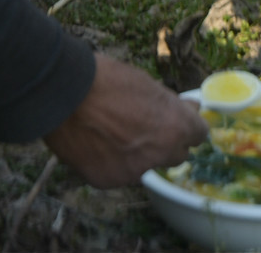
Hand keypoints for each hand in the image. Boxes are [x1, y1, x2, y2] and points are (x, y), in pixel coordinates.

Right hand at [43, 53, 207, 186]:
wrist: (62, 93)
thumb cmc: (105, 79)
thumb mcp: (146, 83)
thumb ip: (171, 104)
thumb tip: (192, 108)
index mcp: (174, 127)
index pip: (199, 135)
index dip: (186, 125)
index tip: (176, 120)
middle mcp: (159, 154)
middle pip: (176, 155)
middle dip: (165, 143)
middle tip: (143, 126)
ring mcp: (132, 171)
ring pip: (144, 166)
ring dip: (136, 154)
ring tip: (110, 132)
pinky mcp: (107, 181)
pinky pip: (117, 174)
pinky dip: (110, 162)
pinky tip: (94, 142)